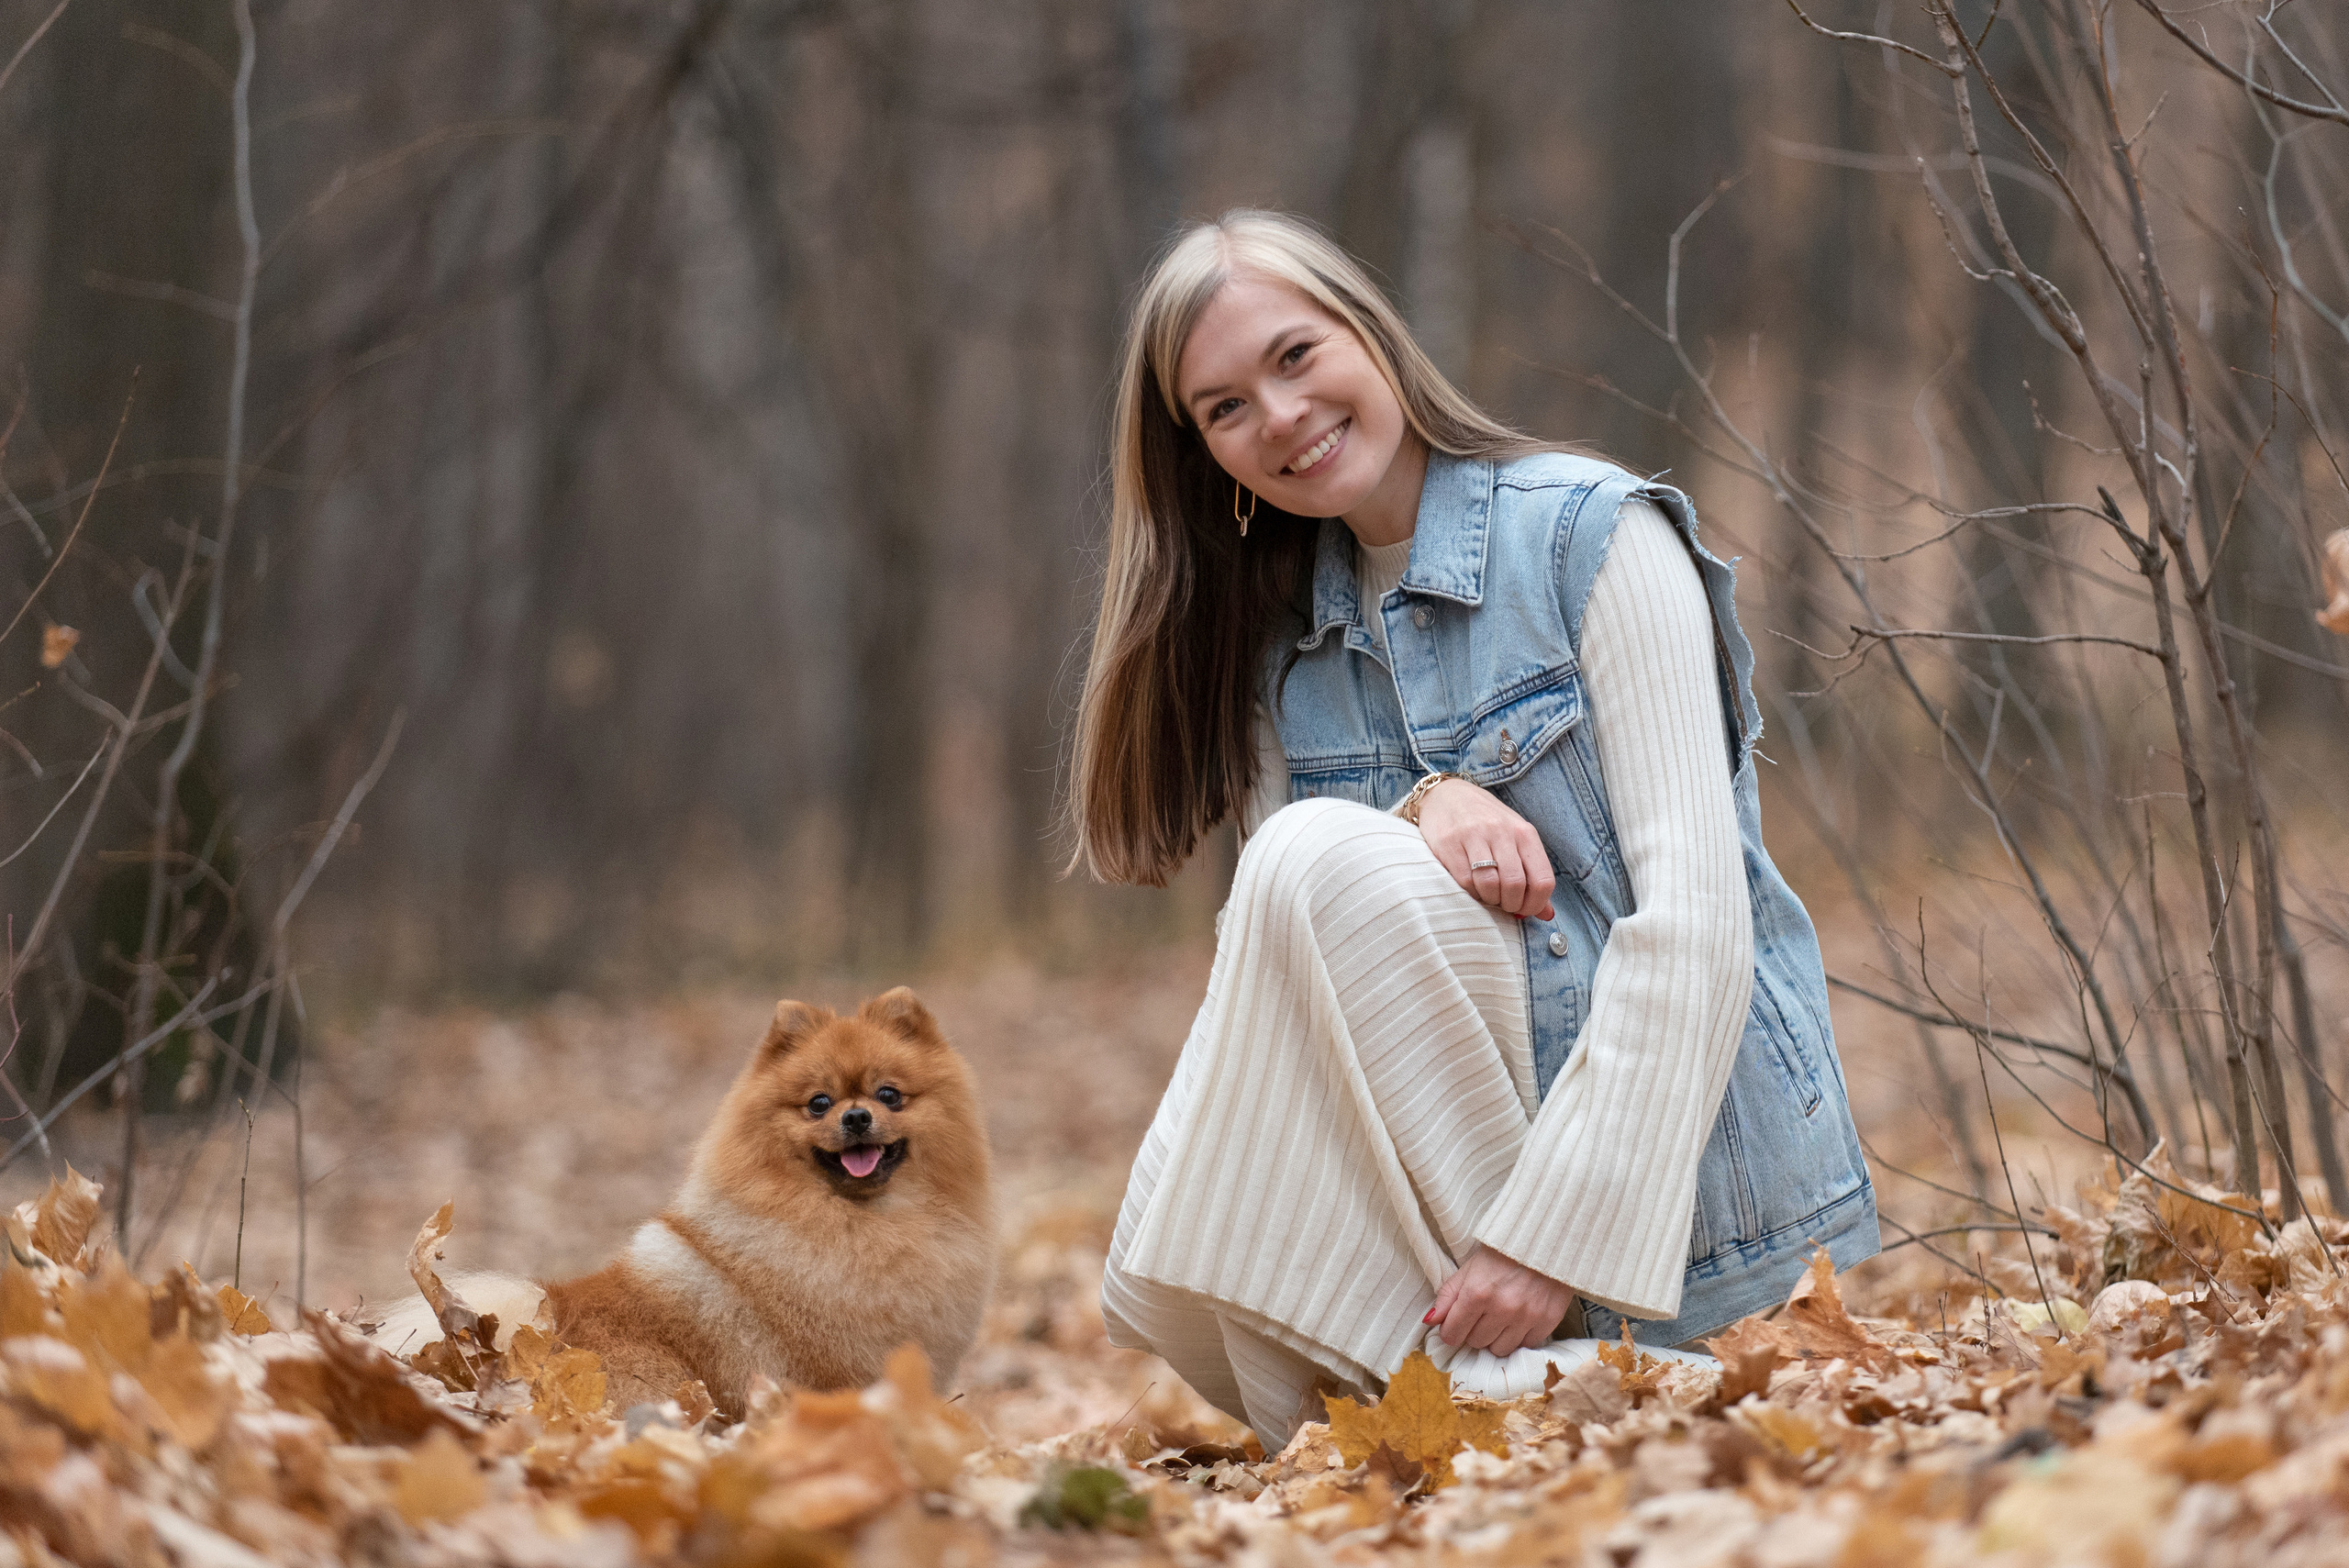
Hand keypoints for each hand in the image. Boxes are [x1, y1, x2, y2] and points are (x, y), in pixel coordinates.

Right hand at [1416, 779, 1555, 919]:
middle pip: (1515, 885)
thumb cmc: (1486, 823)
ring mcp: (1474, 835)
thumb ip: (1532, 875)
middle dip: (1510, 904)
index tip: (1524, 909)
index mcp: (1525, 833)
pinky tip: (1471, 886)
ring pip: (1490, 885)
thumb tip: (1547, 914)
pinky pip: (1465, 881)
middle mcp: (1502, 831)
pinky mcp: (1449, 843)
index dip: (1535, 904)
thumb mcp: (1515, 840)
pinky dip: (1470, 892)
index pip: (1542, 880)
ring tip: (1486, 894)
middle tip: (1502, 904)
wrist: (1446, 795)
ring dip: (1489, 899)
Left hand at [1424, 1244, 1575, 1356]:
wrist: (1544, 1240)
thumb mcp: (1469, 1268)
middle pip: (1476, 1343)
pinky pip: (1525, 1346)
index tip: (1457, 1324)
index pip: (1453, 1334)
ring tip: (1502, 1317)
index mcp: (1477, 1293)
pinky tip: (1520, 1319)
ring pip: (1499, 1350)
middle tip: (1483, 1313)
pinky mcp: (1547, 1321)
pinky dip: (1520, 1337)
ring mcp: (1526, 1317)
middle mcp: (1502, 1308)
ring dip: (1497, 1337)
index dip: (1451, 1330)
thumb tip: (1430, 1320)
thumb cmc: (1502, 1254)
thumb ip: (1448, 1296)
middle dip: (1475, 1331)